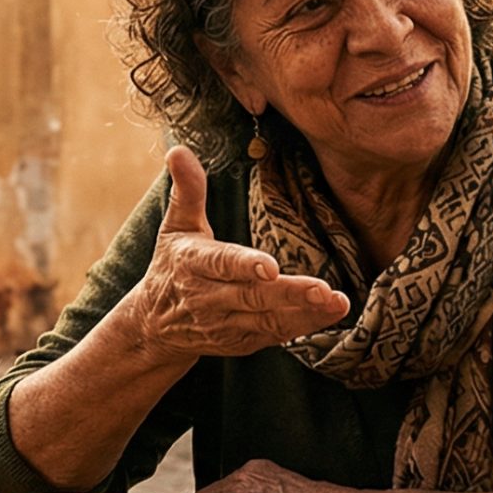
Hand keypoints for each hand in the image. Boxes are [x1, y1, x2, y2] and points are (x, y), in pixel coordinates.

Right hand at [132, 146, 350, 362]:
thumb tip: (178, 150)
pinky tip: (331, 313)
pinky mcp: (242, 342)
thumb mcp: (176, 226)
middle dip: (289, 293)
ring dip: (305, 313)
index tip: (270, 266)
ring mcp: (226, 325)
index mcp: (193, 264)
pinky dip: (304, 325)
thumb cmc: (172, 265)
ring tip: (337, 302)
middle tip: (323, 289)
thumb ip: (187, 191)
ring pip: (268, 320)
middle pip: (252, 296)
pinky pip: (275, 334)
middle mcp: (209, 298)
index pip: (221, 263)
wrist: (155, 325)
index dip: (245, 265)